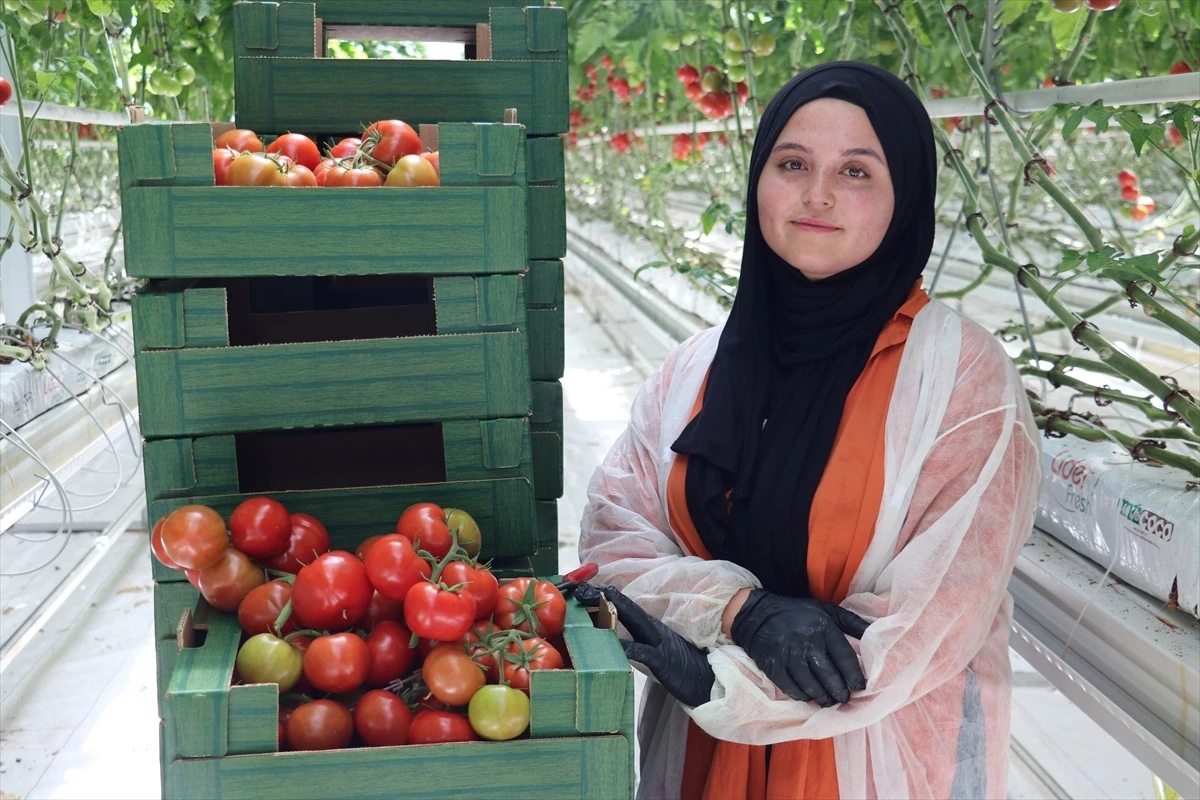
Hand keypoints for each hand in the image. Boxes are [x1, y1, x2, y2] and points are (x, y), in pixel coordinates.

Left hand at [573, 582, 714, 707]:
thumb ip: (640, 641)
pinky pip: (643, 651)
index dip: (605, 597)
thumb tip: (618, 639)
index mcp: (652, 627)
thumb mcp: (658, 651)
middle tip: (580, 589)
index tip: (583, 589)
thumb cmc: (684, 667)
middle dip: (602, 597)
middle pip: (626, 607)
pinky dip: (628, 647)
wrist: (710, 681)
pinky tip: (614, 644)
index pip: (625, 607)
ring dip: (612, 611)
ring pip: (633, 621)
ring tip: (592, 602)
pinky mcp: (663, 661)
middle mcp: (654, 629)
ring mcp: (659, 643)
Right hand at [730, 589, 869, 705]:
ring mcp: (788, 653)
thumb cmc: (798, 613)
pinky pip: (791, 687)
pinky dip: (802, 696)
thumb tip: (878, 636)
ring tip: (829, 702)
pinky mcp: (772, 664)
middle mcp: (806, 641)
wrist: (756, 613)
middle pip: (829, 675)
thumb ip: (853, 623)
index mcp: (823, 627)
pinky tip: (809, 698)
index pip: (845, 658)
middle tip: (844, 699)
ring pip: (811, 685)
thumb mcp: (827, 610)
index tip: (860, 687)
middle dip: (840, 692)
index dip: (854, 676)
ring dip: (823, 697)